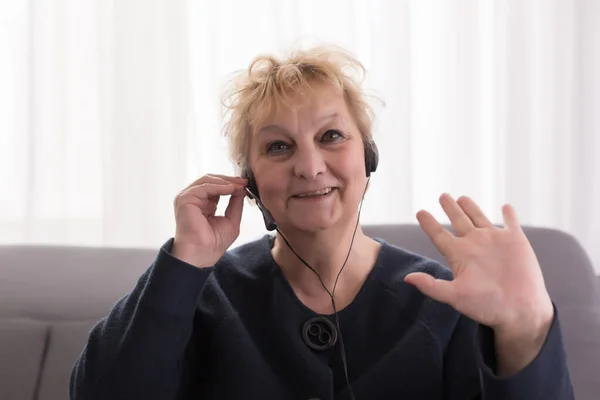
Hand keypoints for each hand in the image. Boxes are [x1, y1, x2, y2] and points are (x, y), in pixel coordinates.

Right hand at [171, 174, 246, 267]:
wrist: (202, 254)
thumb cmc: (213, 244)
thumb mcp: (231, 220)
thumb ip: (235, 204)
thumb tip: (241, 189)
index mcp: (204, 205)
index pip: (216, 187)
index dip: (231, 184)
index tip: (245, 184)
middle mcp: (195, 200)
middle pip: (211, 181)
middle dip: (229, 180)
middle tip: (244, 181)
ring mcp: (188, 199)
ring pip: (207, 180)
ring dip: (225, 181)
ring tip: (239, 185)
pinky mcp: (185, 200)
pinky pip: (204, 187)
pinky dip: (218, 186)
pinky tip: (230, 189)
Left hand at [404, 194, 553, 335]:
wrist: (519, 312)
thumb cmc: (486, 306)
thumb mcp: (455, 296)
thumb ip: (431, 286)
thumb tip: (407, 278)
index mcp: (459, 255)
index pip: (439, 235)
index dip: (429, 224)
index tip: (420, 212)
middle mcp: (474, 245)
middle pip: (458, 221)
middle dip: (450, 208)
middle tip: (442, 195)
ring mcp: (495, 241)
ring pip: (480, 218)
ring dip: (471, 207)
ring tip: (462, 198)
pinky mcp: (516, 241)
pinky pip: (511, 223)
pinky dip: (509, 214)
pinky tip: (506, 206)